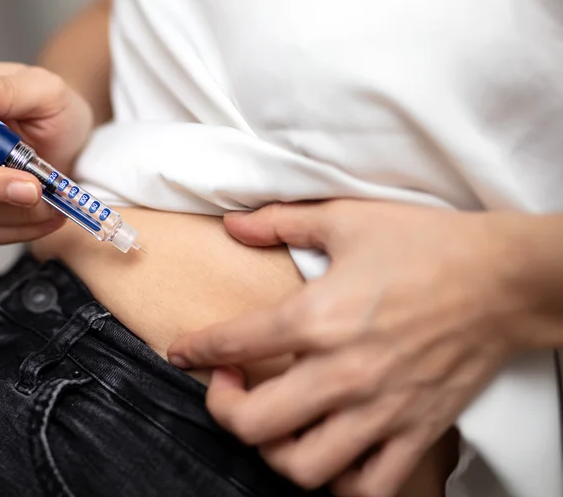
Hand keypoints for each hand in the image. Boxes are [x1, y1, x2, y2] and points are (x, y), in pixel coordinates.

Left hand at [168, 200, 522, 496]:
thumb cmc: (426, 245)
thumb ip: (280, 222)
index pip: (233, 344)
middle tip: (227, 386)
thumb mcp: (346, 218)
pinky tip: (329, 452)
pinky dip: (340, 482)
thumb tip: (233, 225)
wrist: (506, 278)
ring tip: (275, 422)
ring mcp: (380, 409)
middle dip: (223, 408)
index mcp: (317, 316)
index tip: (184, 352)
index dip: (195, 351)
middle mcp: (342, 372)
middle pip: (254, 423)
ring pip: (304, 467)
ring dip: (274, 450)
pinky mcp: (416, 430)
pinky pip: (370, 486)